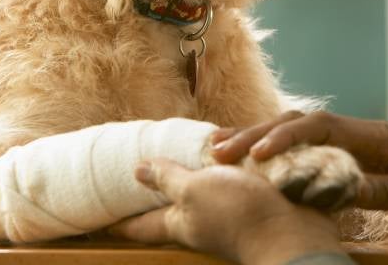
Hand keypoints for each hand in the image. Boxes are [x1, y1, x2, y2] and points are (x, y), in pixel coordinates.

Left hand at [109, 159, 344, 264]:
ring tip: (176, 161)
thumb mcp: (194, 190)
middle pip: (169, 213)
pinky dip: (222, 172)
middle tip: (134, 180)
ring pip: (200, 196)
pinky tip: (225, 157)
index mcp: (180, 222)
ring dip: (189, 179)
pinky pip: (229, 186)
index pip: (139, 226)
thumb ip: (168, 178)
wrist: (292, 230)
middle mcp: (200, 222)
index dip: (117, 223)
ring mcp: (226, 215)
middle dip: (153, 199)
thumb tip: (137, 170)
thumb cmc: (237, 213)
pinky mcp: (251, 205)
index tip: (96, 220)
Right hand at [210, 111, 387, 225]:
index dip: (287, 138)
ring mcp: (349, 142)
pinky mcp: (344, 156)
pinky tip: (248, 157)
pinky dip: (274, 151)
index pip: (320, 127)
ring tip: (218, 148)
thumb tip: (343, 186)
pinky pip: (303, 149)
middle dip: (257, 135)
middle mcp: (356, 132)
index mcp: (374, 134)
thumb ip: (383, 187)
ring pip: (295, 133)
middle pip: (298, 124)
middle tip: (220, 151)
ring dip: (258, 140)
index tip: (259, 154)